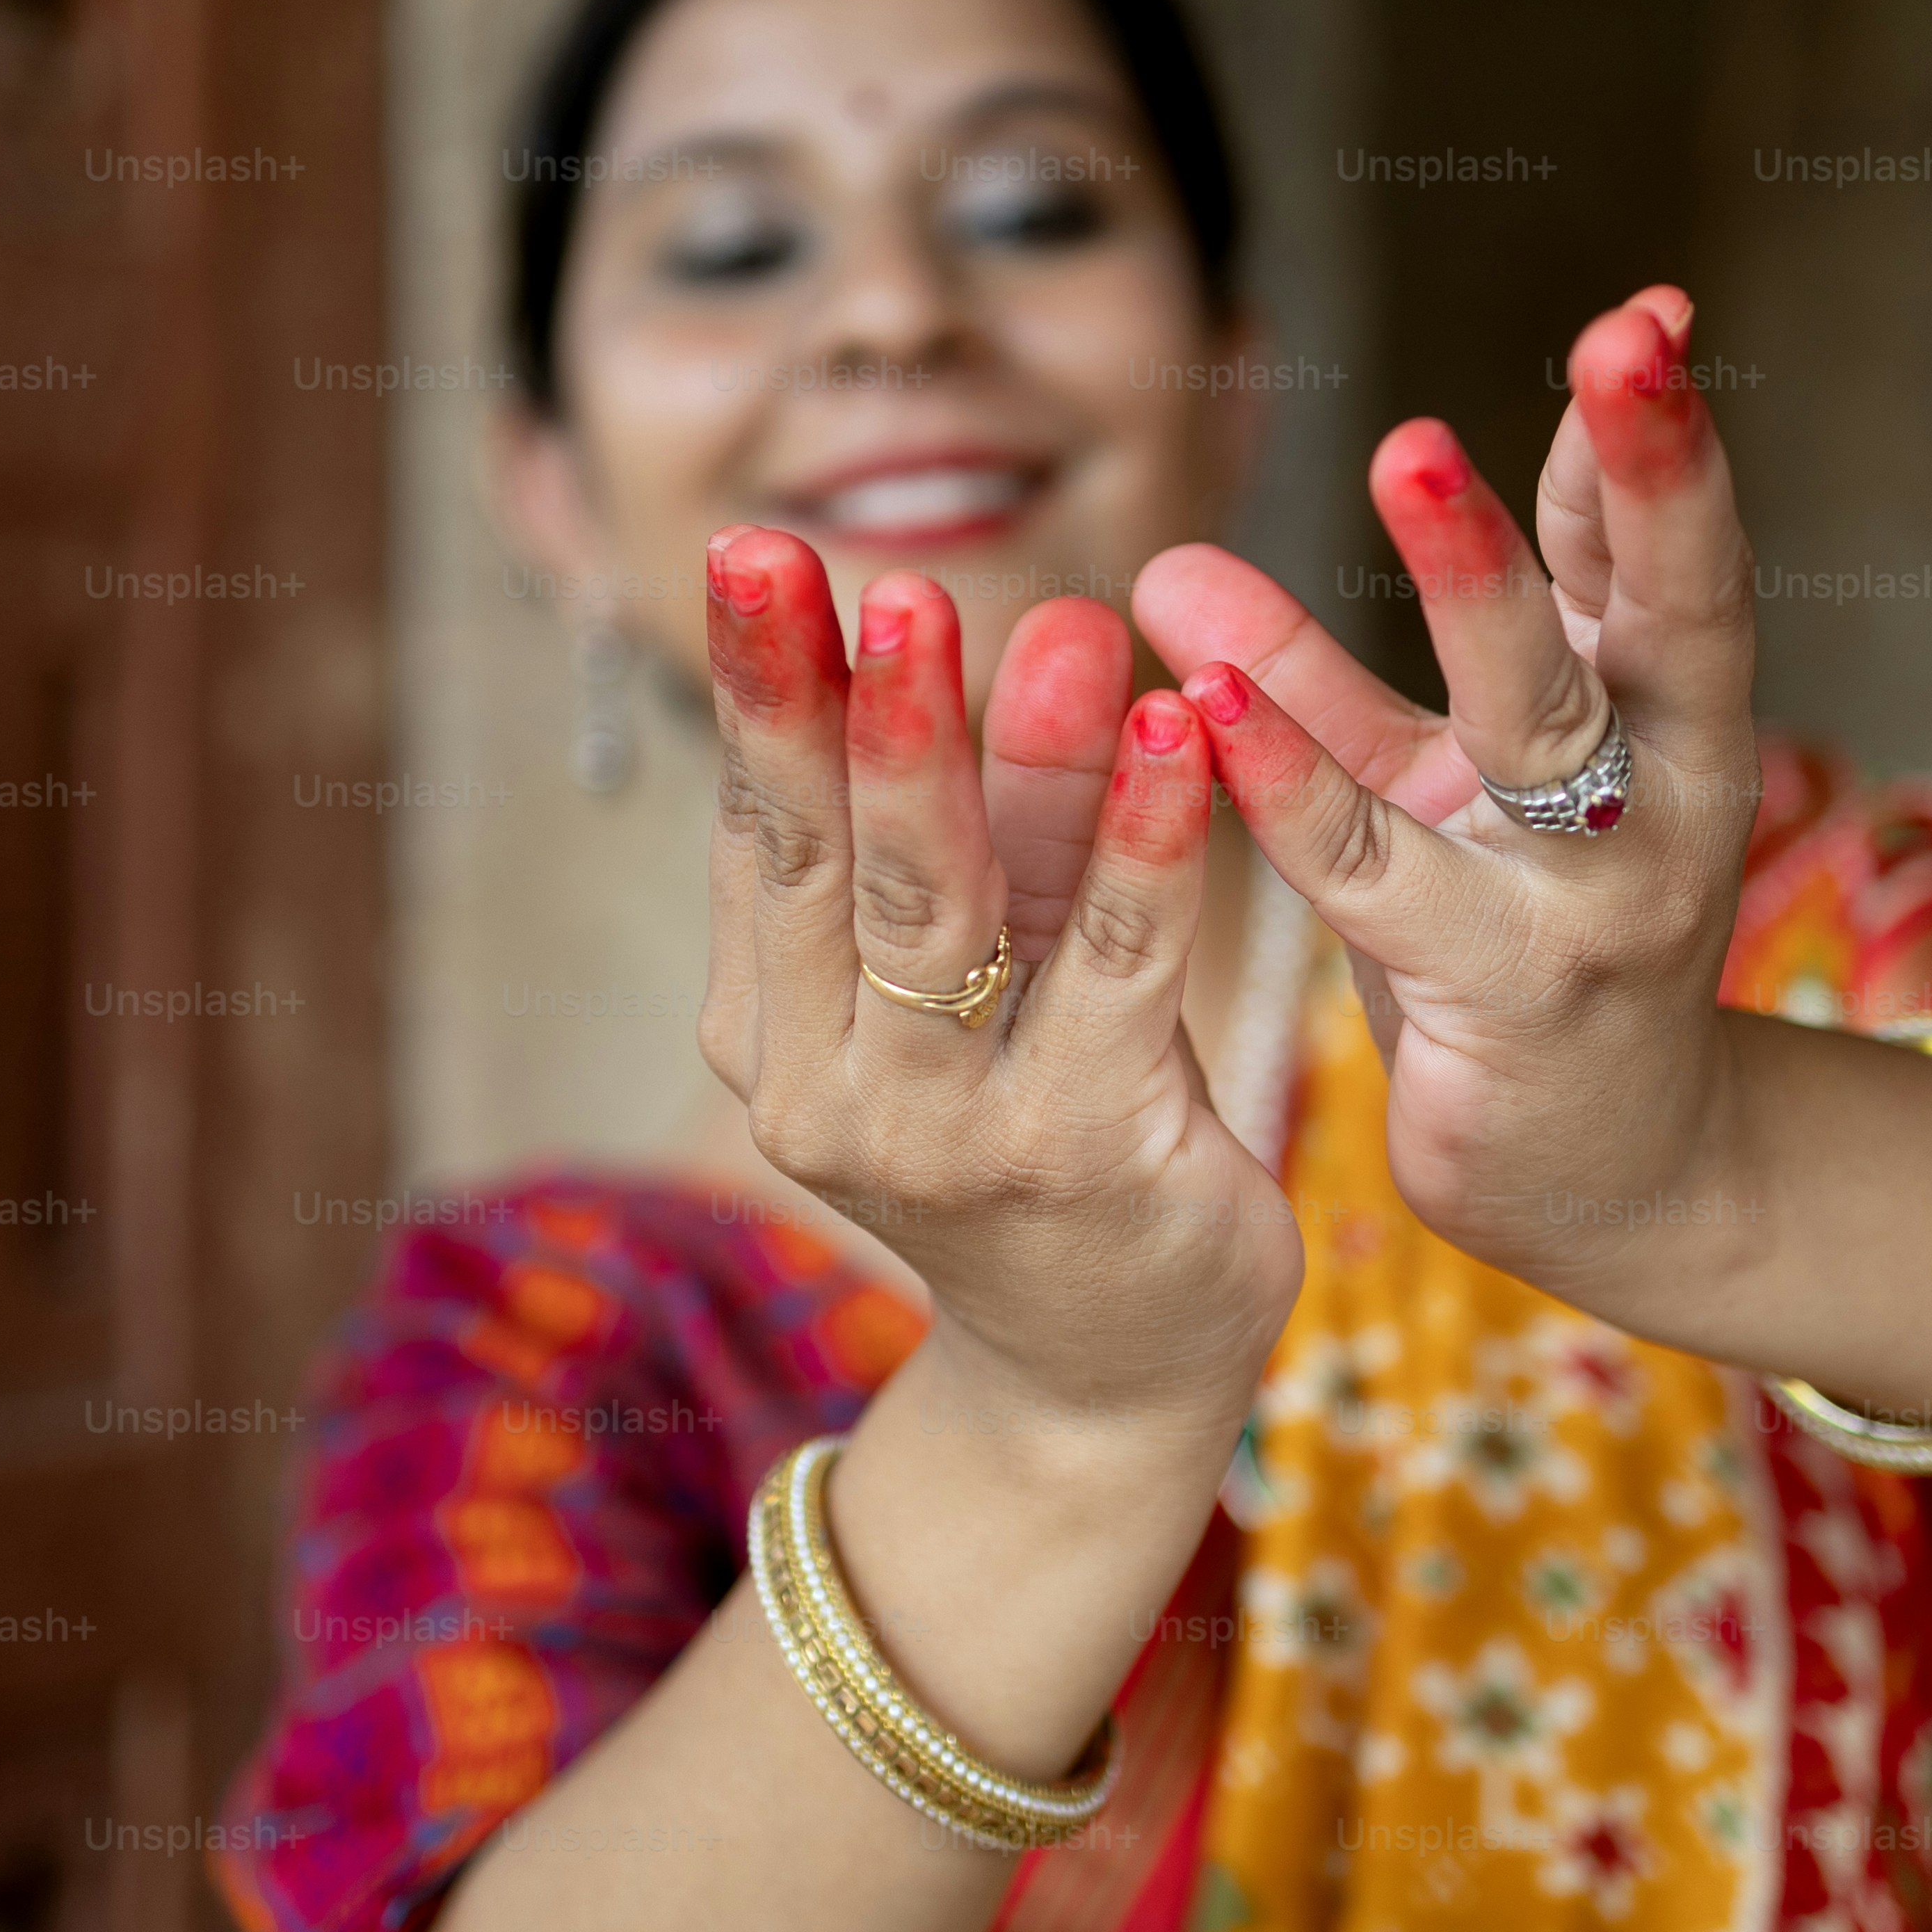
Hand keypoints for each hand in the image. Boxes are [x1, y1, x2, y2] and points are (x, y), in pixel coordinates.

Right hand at [698, 529, 1305, 1456]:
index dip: (763, 692)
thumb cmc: (1033, 1141)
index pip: (762, 833)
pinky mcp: (1082, 1158)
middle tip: (827, 559)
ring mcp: (945, 1136)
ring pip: (952, 913)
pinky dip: (1148, 845)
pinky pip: (1119, 972)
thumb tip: (910, 630)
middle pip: (828, 862)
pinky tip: (1175, 731)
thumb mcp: (958, 987)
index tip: (756, 550)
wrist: (1103, 1380)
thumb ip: (948, 841)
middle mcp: (827, 1087)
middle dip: (834, 703)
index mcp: (768, 1032)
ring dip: (980, 756)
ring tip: (1024, 618)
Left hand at [1132, 286, 1760, 1324]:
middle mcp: (1663, 795)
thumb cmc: (1518, 955)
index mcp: (1667, 727)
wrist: (1603, 1181)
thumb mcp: (1442, 795)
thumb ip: (1317, 679)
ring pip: (1539, 714)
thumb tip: (1168, 563)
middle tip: (1624, 343)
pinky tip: (1207, 700)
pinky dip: (1298, 780)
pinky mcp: (1510, 994)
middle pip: (1668, 609)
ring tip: (1408, 442)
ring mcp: (1599, 898)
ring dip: (1477, 576)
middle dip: (1648, 469)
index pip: (1667, 558)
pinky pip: (1388, 870)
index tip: (1648, 314)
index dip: (1655, 440)